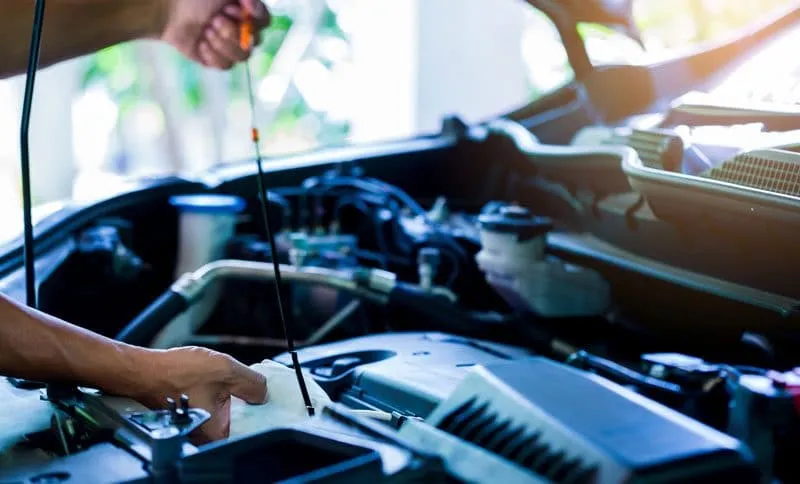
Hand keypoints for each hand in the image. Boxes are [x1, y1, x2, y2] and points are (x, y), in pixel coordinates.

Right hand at [132, 346, 267, 442]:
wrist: (143, 370)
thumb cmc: (177, 372)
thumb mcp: (225, 370)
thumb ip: (252, 383)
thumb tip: (264, 393)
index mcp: (217, 431)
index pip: (251, 428)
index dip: (261, 410)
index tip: (265, 394)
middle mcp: (205, 435)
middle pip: (239, 422)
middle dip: (247, 403)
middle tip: (249, 385)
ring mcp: (196, 427)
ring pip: (226, 414)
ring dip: (232, 398)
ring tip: (231, 381)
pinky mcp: (190, 417)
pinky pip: (213, 409)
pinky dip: (218, 396)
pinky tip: (217, 382)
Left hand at [159, 0, 270, 69]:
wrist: (168, 11)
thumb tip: (253, 9)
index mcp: (245, 12)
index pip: (264, 21)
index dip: (253, 20)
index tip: (232, 9)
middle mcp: (241, 30)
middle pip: (255, 42)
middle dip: (231, 31)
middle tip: (213, 19)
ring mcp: (229, 47)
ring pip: (242, 56)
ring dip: (221, 42)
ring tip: (205, 30)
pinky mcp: (216, 60)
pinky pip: (226, 65)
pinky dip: (211, 53)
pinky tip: (200, 42)